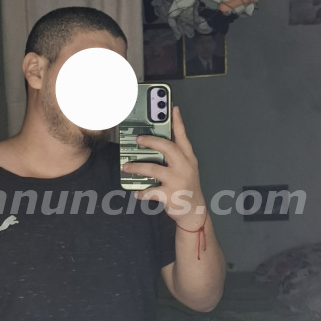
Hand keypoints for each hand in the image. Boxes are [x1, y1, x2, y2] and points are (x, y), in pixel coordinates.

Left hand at [122, 106, 205, 227]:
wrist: (194, 211)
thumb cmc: (186, 187)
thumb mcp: (186, 168)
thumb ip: (176, 156)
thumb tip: (155, 145)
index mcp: (188, 158)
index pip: (183, 137)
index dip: (178, 122)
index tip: (173, 108)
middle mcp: (185, 167)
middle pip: (167, 148)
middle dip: (151, 141)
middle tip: (137, 139)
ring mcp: (178, 181)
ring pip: (154, 169)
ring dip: (137, 167)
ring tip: (126, 166)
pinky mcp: (170, 195)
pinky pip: (151, 191)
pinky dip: (141, 192)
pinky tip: (136, 193)